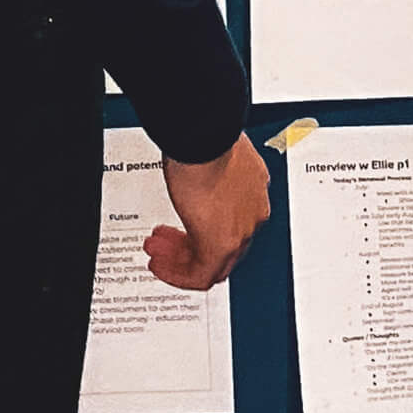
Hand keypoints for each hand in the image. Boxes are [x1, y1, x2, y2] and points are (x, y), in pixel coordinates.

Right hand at [146, 133, 270, 290]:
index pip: (234, 223)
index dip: (204, 227)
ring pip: (215, 261)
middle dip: (190, 244)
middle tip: (167, 243)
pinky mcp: (223, 243)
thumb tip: (198, 175)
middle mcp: (253, 213)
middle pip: (225, 245)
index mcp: (254, 190)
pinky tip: (161, 264)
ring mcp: (242, 229)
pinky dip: (179, 273)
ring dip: (181, 259)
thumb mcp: (210, 161)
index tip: (186, 226)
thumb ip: (210, 177)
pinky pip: (203, 274)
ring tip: (158, 253)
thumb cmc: (204, 142)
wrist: (203, 138)